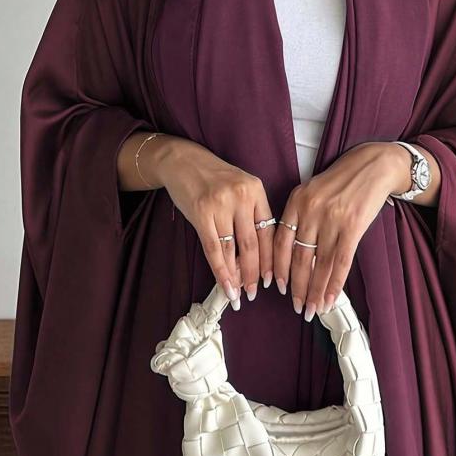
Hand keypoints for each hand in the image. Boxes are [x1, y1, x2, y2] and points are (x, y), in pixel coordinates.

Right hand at [158, 138, 275, 309]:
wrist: (182, 161)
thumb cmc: (214, 178)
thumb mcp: (240, 188)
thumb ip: (251, 214)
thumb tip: (258, 257)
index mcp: (256, 189)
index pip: (269, 231)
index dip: (271, 259)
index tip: (273, 279)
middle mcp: (241, 196)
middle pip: (252, 244)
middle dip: (254, 273)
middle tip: (255, 292)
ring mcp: (220, 204)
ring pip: (232, 250)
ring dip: (236, 276)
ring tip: (239, 294)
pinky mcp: (201, 213)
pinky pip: (213, 249)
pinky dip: (220, 271)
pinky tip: (225, 286)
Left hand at [272, 141, 408, 320]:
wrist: (373, 164)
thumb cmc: (342, 180)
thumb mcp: (313, 190)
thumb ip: (301, 215)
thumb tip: (293, 254)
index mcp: (297, 200)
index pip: (280, 240)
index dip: (278, 267)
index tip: (277, 286)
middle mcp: (311, 209)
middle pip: (299, 256)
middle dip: (297, 286)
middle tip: (296, 306)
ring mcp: (332, 218)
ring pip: (320, 264)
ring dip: (316, 291)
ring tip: (313, 309)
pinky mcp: (353, 226)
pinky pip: (341, 262)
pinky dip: (335, 284)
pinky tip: (331, 299)